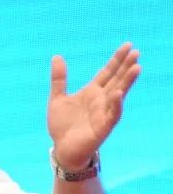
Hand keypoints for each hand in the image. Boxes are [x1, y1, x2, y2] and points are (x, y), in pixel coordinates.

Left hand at [48, 42, 140, 170]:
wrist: (62, 148)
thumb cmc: (62, 125)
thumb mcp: (57, 98)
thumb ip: (59, 79)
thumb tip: (57, 56)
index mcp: (91, 92)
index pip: (107, 72)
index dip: (117, 59)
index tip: (127, 45)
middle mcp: (101, 100)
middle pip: (116, 80)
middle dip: (126, 67)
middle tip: (136, 52)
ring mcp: (104, 113)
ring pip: (119, 94)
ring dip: (127, 82)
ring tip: (136, 67)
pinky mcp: (103, 127)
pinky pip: (112, 114)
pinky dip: (115, 104)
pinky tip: (119, 94)